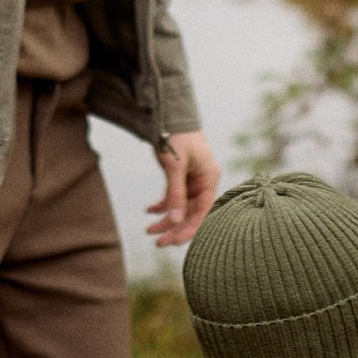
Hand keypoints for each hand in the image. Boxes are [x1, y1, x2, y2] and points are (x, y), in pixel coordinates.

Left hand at [144, 130, 220, 248]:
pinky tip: (149, 210)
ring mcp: (193, 181)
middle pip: (192, 214)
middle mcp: (204, 182)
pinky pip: (174, 198)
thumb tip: (174, 221)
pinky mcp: (182, 178)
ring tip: (148, 230)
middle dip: (175, 229)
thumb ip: (175, 193)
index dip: (189, 229)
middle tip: (157, 242)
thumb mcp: (174, 165)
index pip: (203, 212)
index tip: (172, 241)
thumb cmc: (175, 136)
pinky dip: (162, 206)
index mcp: (209, 179)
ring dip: (166, 220)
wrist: (168, 114)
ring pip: (182, 208)